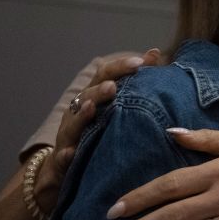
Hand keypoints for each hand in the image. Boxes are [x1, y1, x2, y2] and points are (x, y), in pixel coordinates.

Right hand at [36, 48, 160, 214]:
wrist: (66, 166)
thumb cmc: (99, 129)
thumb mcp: (115, 104)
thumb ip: (134, 81)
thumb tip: (155, 53)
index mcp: (93, 97)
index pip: (105, 75)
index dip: (120, 67)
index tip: (141, 62)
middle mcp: (78, 112)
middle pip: (87, 95)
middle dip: (99, 90)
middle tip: (113, 86)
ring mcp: (68, 135)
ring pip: (73, 122)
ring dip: (82, 114)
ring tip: (92, 107)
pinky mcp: (63, 159)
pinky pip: (63, 156)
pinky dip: (66, 154)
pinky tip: (71, 153)